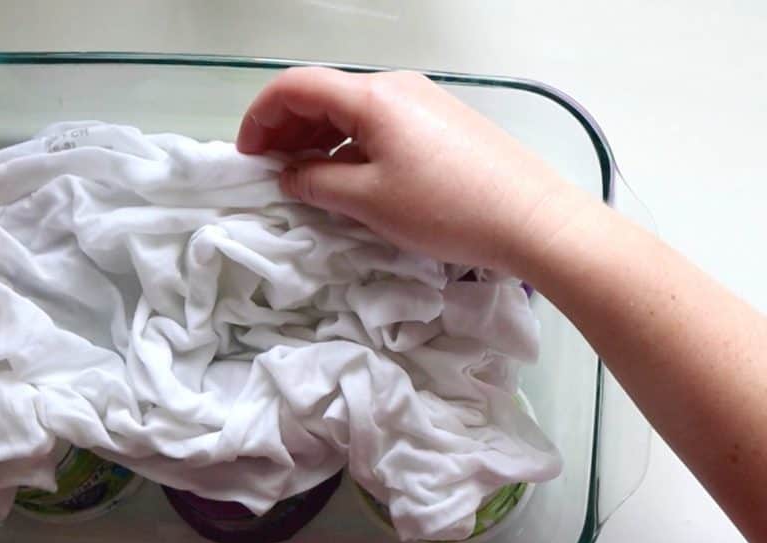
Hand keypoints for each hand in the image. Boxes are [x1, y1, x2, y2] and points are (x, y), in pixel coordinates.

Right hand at [237, 67, 594, 270]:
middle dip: (286, 130)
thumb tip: (290, 176)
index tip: (246, 155)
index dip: (260, 117)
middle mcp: (396, 87)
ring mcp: (423, 102)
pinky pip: (381, 125)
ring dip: (318, 140)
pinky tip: (347, 177)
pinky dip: (350, 145)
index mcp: (372, 97)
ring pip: (352, 111)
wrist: (532, 219)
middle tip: (269, 171)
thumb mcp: (369, 201)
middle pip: (323, 96)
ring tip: (303, 179)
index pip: (296, 87)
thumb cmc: (446, 209)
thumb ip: (317, 183)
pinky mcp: (442, 124)